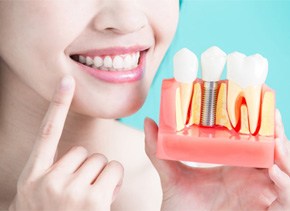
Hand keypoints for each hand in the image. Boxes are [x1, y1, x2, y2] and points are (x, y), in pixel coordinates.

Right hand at [9, 76, 123, 210]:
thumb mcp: (37, 192)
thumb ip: (53, 170)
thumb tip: (79, 157)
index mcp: (33, 174)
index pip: (47, 131)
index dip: (58, 104)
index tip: (66, 81)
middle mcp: (49, 179)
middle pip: (85, 151)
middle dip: (88, 167)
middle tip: (81, 189)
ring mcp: (70, 190)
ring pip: (101, 160)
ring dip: (101, 175)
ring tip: (90, 196)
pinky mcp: (92, 200)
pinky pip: (112, 171)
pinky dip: (112, 182)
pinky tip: (101, 199)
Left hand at [144, 109, 288, 210]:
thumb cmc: (182, 208)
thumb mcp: (171, 175)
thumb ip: (157, 150)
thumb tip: (149, 122)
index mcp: (235, 166)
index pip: (256, 141)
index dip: (262, 124)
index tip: (258, 102)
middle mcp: (252, 178)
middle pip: (275, 151)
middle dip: (277, 132)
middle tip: (270, 112)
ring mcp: (260, 195)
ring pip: (286, 171)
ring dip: (285, 154)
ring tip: (275, 141)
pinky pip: (287, 198)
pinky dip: (286, 183)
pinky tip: (274, 170)